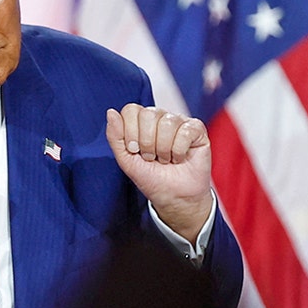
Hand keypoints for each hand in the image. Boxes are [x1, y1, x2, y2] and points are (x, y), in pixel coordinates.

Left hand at [106, 103, 212, 242]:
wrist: (174, 197)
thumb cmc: (151, 178)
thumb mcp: (126, 160)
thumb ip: (115, 136)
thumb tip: (111, 112)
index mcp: (141, 121)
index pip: (131, 110)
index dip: (131, 133)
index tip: (135, 151)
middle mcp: (160, 117)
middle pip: (148, 114)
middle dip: (147, 143)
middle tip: (152, 157)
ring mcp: (179, 121)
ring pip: (167, 123)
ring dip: (164, 149)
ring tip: (166, 160)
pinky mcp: (196, 129)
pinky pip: (185, 131)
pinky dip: (179, 151)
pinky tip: (180, 157)